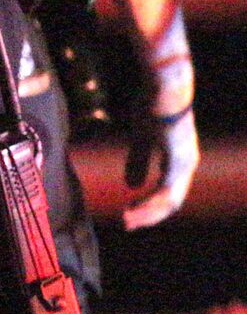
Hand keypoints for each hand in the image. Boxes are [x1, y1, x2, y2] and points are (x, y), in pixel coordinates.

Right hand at [121, 107, 199, 229]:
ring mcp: (183, 164)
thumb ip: (138, 161)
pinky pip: (164, 192)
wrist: (163, 89)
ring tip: (127, 220)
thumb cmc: (153, 106)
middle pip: (171, 202)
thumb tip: (133, 185)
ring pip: (169, 201)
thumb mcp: (141, 138)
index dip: (149, 206)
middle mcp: (185, 164)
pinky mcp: (177, 162)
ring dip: (148, 213)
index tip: (128, 214)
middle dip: (149, 215)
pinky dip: (149, 203)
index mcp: (178, 160)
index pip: (168, 193)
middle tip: (127, 224)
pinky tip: (133, 208)